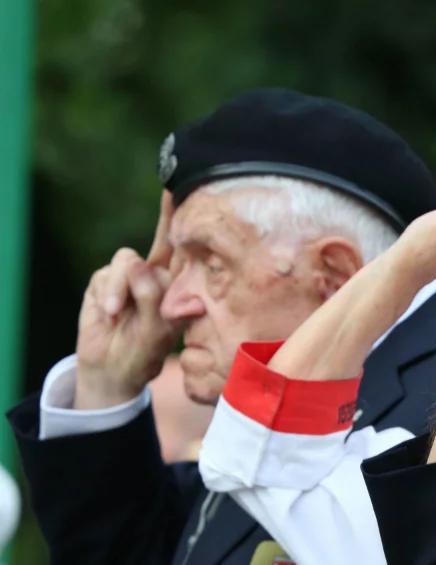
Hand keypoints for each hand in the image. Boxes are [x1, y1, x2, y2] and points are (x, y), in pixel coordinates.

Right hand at [74, 192, 180, 408]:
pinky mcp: (103, 279)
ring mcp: (129, 275)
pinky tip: (109, 314)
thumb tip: (140, 265)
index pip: (188, 251)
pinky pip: (108, 275)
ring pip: (130, 261)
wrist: (111, 368)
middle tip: (172, 193)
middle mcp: (156, 275)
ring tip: (119, 314)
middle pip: (162, 238)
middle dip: (167, 217)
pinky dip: (109, 295)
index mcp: (178, 286)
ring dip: (124, 288)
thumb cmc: (144, 352)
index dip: (193, 224)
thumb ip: (153, 298)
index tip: (200, 195)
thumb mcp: (158, 329)